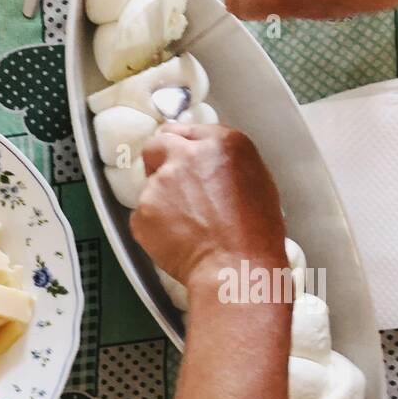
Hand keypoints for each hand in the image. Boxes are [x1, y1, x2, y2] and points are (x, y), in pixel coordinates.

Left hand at [130, 123, 286, 297]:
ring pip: (150, 185)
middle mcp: (186, 156)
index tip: (180, 159)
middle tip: (172, 186)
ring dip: (161, 200)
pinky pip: (143, 215)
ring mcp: (160, 183)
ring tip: (186, 226)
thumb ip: (223, 162)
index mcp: (222, 143)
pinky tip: (177, 240)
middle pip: (157, 144)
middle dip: (159, 160)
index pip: (185, 130)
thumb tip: (205, 164)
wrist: (236, 268)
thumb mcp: (256, 180)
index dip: (181, 147)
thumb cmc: (255, 233)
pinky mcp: (141, 212)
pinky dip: (154, 227)